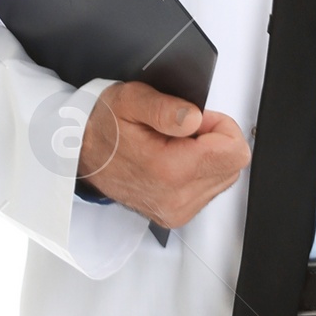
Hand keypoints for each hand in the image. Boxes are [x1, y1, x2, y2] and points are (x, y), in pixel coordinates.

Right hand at [76, 80, 250, 228]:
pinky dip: (199, 171)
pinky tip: (174, 161)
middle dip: (214, 141)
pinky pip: (209, 189)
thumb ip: (165, 108)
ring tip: (174, 145)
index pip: (234, 151)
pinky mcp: (177, 215)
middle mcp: (176, 198)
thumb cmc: (104, 127)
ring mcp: (177, 211)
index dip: (220, 126)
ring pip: (224, 178)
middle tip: (181, 132)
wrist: (81, 155)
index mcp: (169, 171)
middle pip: (233, 166)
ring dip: (207, 157)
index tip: (195, 121)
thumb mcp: (129, 100)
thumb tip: (194, 119)